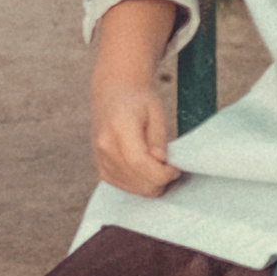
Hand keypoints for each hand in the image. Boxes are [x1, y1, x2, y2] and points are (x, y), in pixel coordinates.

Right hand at [89, 4, 183, 196]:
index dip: (166, 174)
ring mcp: (99, 156)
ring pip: (130, 188)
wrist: (113, 87)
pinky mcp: (99, 164)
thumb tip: (162, 164)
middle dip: (160, 181)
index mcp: (121, 129)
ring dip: (149, 184)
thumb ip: (159, 139)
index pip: (146, 168)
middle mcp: (105, 146)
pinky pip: (121, 185)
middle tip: (172, 166)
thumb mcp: (157, 112)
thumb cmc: (141, 97)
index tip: (177, 167)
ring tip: (160, 165)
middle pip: (139, 183)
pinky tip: (145, 167)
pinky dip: (136, 182)